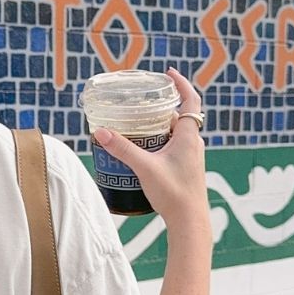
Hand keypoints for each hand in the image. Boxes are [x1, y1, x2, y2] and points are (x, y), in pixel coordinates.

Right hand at [91, 67, 208, 228]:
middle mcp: (192, 143)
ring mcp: (190, 157)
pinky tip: (145, 151)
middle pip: (179, 116)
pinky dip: (160, 142)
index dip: (181, 84)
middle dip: (161, 107)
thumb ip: (122, 149)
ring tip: (139, 125)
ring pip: (175, 133)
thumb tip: (101, 132)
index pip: (190, 99)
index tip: (168, 74)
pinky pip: (173, 147)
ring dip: (159, 126)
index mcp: (188, 136)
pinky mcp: (185, 169)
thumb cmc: (173, 193)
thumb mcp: (144, 168)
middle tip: (142, 102)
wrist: (189, 221)